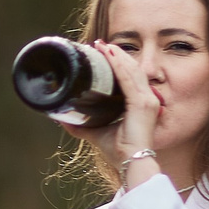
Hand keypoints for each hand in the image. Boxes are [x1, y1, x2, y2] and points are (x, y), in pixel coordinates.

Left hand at [59, 40, 161, 172]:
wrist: (130, 164)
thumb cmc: (119, 151)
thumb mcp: (96, 132)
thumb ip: (81, 125)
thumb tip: (60, 118)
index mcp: (140, 104)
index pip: (130, 77)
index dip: (118, 63)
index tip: (102, 52)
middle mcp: (147, 99)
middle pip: (132, 69)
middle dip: (116, 55)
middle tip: (100, 45)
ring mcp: (147, 101)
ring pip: (131, 70)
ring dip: (117, 56)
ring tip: (103, 46)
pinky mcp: (143, 105)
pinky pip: (130, 80)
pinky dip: (120, 66)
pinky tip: (111, 55)